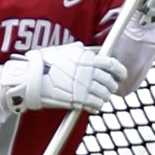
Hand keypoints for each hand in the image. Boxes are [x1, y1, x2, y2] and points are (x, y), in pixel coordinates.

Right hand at [0, 42, 125, 113]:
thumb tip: (82, 48)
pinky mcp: (79, 99)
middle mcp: (89, 72)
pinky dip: (97, 106)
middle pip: (110, 81)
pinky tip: (94, 106)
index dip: (120, 71)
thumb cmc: (44, 63)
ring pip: (105, 95)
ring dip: (104, 98)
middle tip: (109, 89)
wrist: (33, 78)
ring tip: (101, 99)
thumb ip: (76, 50)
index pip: (111, 64)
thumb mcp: (62, 51)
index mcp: (87, 58)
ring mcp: (85, 86)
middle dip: (111, 86)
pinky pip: (96, 105)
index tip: (122, 75)